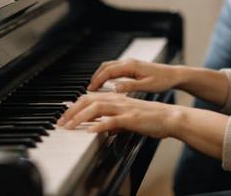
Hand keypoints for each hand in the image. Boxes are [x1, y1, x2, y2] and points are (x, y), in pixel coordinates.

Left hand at [57, 93, 178, 138]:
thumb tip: (102, 129)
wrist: (169, 117)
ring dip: (80, 117)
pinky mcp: (130, 118)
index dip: (75, 105)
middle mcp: (118, 100)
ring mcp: (124, 108)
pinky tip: (90, 132)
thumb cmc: (151, 118)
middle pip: (89, 100)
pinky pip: (111, 121)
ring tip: (69, 126)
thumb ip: (114, 122)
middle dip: (72, 110)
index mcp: (117, 99)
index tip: (65, 115)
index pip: (90, 98)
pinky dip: (99, 126)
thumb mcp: (128, 120)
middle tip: (61, 122)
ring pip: (96, 108)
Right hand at [88, 59, 182, 93]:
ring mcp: (130, 63)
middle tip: (89, 89)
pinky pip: (115, 69)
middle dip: (95, 77)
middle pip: (106, 67)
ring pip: (109, 66)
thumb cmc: (163, 80)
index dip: (97, 80)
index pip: (108, 71)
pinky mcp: (132, 66)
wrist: (174, 75)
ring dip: (100, 75)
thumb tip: (115, 88)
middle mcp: (129, 62)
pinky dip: (107, 75)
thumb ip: (130, 86)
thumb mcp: (146, 86)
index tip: (90, 89)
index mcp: (131, 66)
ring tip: (95, 87)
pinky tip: (106, 84)